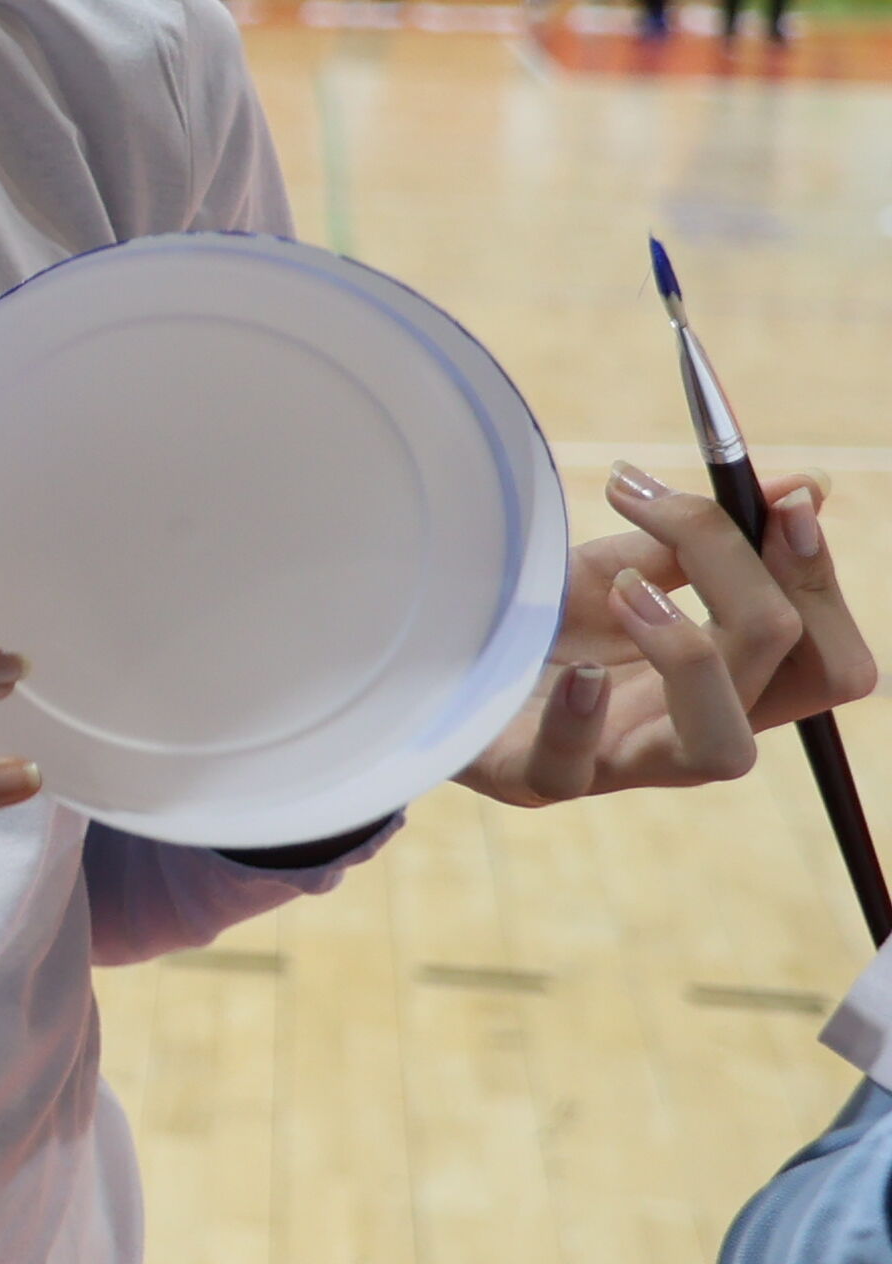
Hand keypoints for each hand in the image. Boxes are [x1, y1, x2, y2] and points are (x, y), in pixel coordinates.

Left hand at [461, 467, 873, 806]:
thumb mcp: (615, 573)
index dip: (820, 579)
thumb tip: (807, 486)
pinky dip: (579, 717)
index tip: (783, 498)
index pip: (827, 653)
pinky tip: (577, 671)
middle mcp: (693, 729)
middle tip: (675, 518)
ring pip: (724, 747)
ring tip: (630, 593)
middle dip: (762, 585)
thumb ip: (699, 541)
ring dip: (694, 654)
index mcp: (727, 683)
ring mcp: (618, 762)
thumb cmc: (538, 630)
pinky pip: (570, 768)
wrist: (436, 673)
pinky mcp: (533, 777)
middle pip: (804, 678)